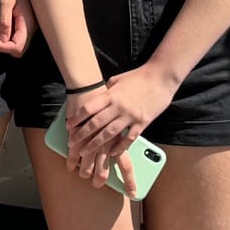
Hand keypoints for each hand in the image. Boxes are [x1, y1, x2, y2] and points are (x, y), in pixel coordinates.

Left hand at [0, 0, 30, 55]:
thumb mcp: (5, 1)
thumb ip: (4, 22)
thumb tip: (2, 40)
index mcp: (28, 23)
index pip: (17, 48)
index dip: (2, 47)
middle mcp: (32, 27)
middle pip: (19, 50)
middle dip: (5, 48)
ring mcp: (30, 25)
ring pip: (19, 44)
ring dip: (6, 43)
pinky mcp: (26, 22)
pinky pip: (19, 37)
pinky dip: (9, 38)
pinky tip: (1, 29)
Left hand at [68, 63, 175, 187]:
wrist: (161, 77)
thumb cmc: (139, 76)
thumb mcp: (118, 80)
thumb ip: (107, 90)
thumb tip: (97, 97)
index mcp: (111, 94)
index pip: (89, 108)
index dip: (77, 118)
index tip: (69, 126)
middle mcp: (119, 106)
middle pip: (96, 123)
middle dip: (81, 135)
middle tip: (71, 143)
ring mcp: (131, 115)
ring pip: (109, 134)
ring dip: (95, 144)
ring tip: (85, 152)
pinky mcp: (142, 122)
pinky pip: (128, 138)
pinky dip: (119, 147)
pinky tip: (111, 154)